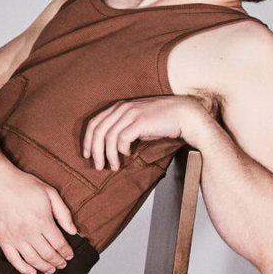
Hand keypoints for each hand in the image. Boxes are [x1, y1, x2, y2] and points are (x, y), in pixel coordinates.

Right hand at [0, 162, 78, 273]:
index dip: (66, 252)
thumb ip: (63, 213)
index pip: (59, 244)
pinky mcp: (2, 240)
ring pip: (33, 260)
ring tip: (51, 270)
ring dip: (44, 268)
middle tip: (63, 264)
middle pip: (48, 254)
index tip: (70, 255)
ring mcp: (14, 237)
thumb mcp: (50, 193)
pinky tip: (31, 271)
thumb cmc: (24, 184)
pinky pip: (14, 260)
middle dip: (58, 262)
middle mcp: (29, 232)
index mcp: (43, 220)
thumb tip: (73, 231)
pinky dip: (24, 269)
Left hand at [82, 95, 205, 170]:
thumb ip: (125, 129)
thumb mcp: (139, 122)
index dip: (87, 140)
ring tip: (113, 166)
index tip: (87, 154)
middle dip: (95, 150)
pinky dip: (121, 150)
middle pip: (98, 130)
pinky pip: (122, 139)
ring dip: (109, 155)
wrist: (185, 115)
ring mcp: (131, 113)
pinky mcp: (140, 121)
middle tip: (98, 166)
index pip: (95, 122)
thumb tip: (114, 147)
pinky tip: (128, 155)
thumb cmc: (163, 121)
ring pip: (109, 137)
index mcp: (120, 106)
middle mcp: (123, 108)